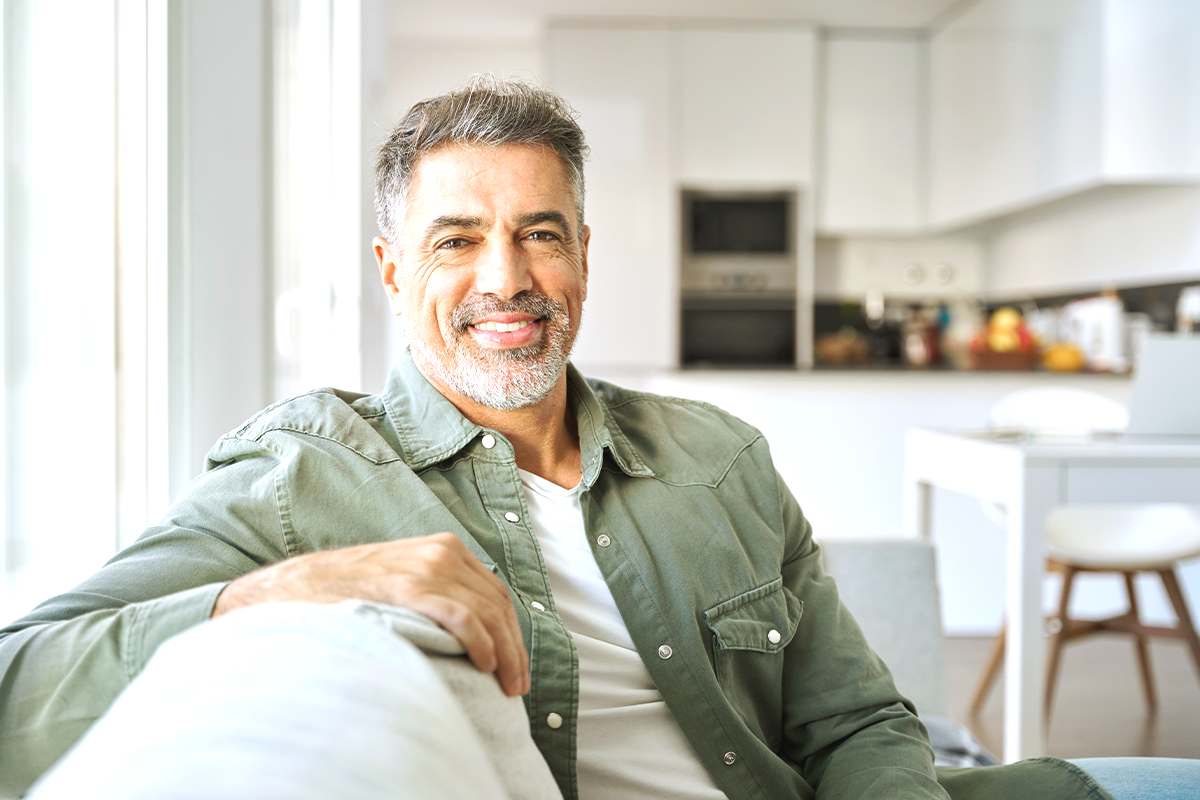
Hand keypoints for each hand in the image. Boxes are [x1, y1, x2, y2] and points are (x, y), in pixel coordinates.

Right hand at [212, 533, 529, 696]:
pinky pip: (462, 616)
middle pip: (497, 603)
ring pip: (487, 612)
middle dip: (514, 646)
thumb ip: (435, 592)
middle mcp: (442, 552)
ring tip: (506, 684)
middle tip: (517, 684)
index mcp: (444, 548)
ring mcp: (428, 567)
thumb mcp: (402, 580)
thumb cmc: (349, 592)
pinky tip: (485, 664)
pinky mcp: (411, 587)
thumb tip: (469, 629)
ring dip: (505, 652)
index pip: (495, 592)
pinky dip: (481, 642)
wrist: (299, 586)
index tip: (515, 662)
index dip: (511, 630)